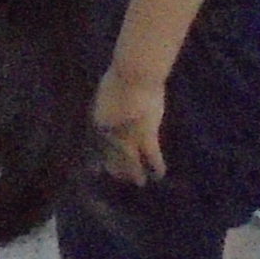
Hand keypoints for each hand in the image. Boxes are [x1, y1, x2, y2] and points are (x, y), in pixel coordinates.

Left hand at [92, 70, 167, 185]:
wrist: (134, 74)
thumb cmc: (124, 74)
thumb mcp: (113, 88)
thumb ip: (113, 99)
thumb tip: (114, 99)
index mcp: (100, 117)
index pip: (100, 140)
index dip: (102, 151)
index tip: (101, 161)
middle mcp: (110, 131)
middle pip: (111, 153)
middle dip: (115, 166)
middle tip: (117, 176)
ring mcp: (127, 135)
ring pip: (130, 159)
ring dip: (134, 172)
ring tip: (139, 184)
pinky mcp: (146, 135)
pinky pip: (151, 155)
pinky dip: (156, 165)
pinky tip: (159, 174)